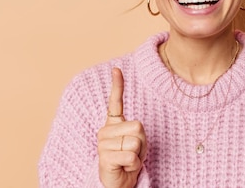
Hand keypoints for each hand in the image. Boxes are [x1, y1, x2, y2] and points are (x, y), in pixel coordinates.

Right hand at [97, 67, 146, 187]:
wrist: (119, 183)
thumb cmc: (129, 160)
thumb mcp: (137, 142)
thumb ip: (137, 130)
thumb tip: (136, 128)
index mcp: (113, 124)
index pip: (115, 101)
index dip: (117, 84)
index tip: (116, 69)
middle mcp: (105, 130)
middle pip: (138, 126)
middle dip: (142, 143)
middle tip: (132, 152)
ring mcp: (103, 144)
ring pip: (135, 142)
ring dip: (137, 155)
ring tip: (128, 160)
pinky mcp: (104, 158)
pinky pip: (131, 156)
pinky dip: (134, 164)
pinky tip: (124, 167)